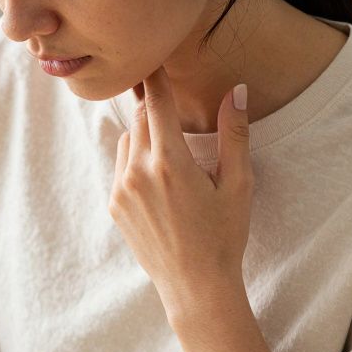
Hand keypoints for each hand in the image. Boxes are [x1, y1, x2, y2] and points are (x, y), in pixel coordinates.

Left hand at [110, 66, 253, 316]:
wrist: (194, 286)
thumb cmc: (222, 237)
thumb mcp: (238, 184)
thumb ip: (234, 135)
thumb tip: (236, 92)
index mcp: (169, 163)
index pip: (158, 104)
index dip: (157, 80)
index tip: (155, 65)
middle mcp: (138, 173)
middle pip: (141, 119)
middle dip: (157, 109)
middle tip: (172, 107)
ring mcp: (121, 190)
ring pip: (128, 141)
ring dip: (146, 136)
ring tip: (173, 154)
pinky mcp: (114, 206)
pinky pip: (121, 167)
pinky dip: (136, 161)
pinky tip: (161, 180)